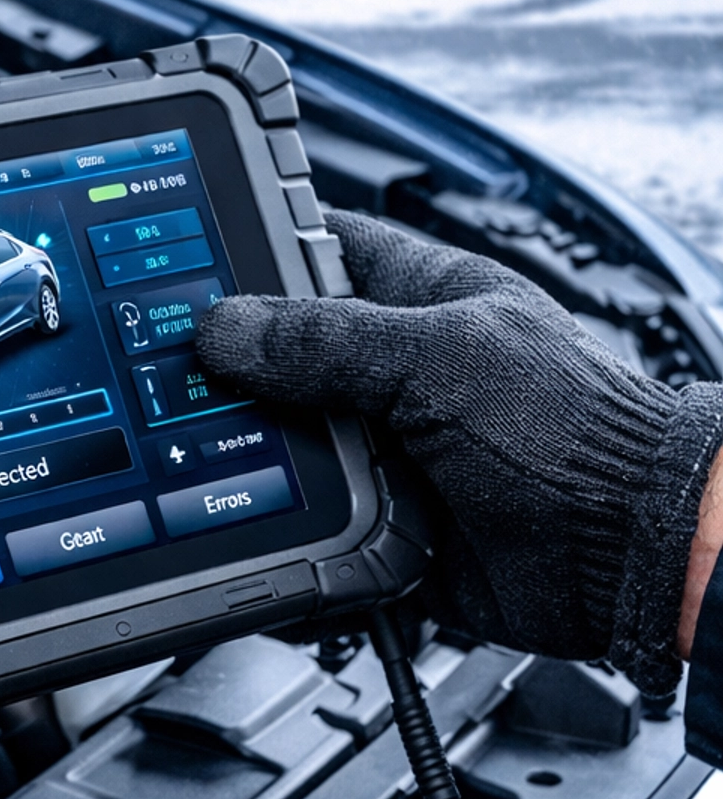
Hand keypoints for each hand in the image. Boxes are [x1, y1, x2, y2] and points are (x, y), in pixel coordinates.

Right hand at [195, 207, 722, 692]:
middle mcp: (404, 371)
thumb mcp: (437, 359)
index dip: (259, 244)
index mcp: (426, 298)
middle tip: (169, 372)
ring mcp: (396, 449)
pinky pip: (317, 531)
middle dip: (237, 369)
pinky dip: (289, 537)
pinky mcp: (391, 528)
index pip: (323, 248)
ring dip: (258, 459)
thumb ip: (325, 340)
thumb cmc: (576, 432)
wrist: (628, 553)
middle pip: (288, 356)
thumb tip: (225, 327)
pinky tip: (248, 528)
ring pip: (292, 446)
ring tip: (197, 455)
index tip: (189, 255)